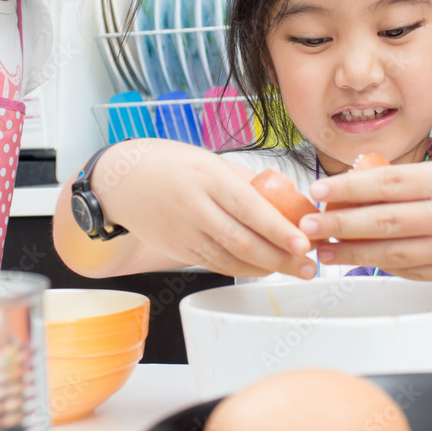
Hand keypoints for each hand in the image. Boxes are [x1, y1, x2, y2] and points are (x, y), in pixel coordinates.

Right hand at [91, 139, 315, 278]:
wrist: (122, 181)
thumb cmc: (171, 165)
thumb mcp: (210, 161)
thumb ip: (246, 182)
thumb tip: (288, 198)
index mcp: (208, 178)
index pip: (250, 208)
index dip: (279, 228)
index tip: (305, 241)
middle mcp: (195, 207)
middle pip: (243, 241)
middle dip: (281, 257)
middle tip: (309, 265)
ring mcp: (184, 232)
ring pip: (231, 259)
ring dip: (266, 267)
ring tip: (293, 268)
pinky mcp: (177, 250)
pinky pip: (215, 265)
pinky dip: (243, 269)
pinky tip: (263, 267)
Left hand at [297, 159, 431, 281]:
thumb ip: (419, 178)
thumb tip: (369, 184)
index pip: (384, 183)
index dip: (346, 189)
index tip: (319, 192)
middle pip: (380, 221)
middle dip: (336, 225)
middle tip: (306, 227)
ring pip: (390, 253)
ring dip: (351, 254)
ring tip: (323, 252)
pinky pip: (411, 271)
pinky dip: (383, 267)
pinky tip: (363, 262)